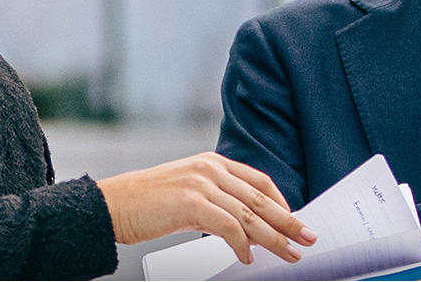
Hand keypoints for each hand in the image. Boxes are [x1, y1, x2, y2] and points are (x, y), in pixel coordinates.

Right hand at [96, 152, 317, 264]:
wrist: (112, 205)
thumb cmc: (148, 204)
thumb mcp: (188, 192)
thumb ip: (217, 200)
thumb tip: (250, 229)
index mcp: (212, 162)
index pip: (259, 181)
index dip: (282, 202)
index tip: (295, 221)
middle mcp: (210, 168)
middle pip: (261, 198)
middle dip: (289, 221)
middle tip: (308, 238)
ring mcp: (201, 184)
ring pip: (250, 215)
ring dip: (274, 239)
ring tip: (288, 254)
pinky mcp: (192, 203)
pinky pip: (229, 227)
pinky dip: (243, 245)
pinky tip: (247, 258)